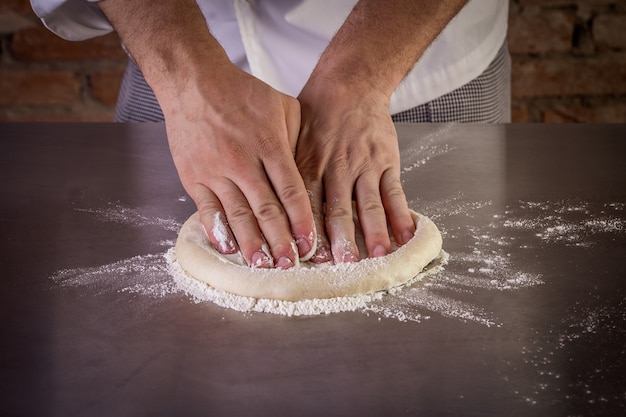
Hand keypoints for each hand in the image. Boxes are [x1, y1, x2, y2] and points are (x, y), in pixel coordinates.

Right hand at [165, 66, 315, 267]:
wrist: (194, 82)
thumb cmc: (240, 93)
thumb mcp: (281, 105)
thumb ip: (298, 137)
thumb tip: (312, 169)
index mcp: (269, 145)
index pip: (291, 190)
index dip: (302, 220)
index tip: (311, 244)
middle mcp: (243, 162)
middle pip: (266, 209)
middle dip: (281, 240)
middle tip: (291, 264)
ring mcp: (216, 171)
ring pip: (237, 214)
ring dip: (252, 243)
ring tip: (263, 265)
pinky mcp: (193, 177)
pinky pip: (207, 210)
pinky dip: (218, 231)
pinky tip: (229, 250)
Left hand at [297, 82, 414, 263]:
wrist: (351, 84)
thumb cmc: (315, 116)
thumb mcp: (290, 138)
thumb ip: (285, 173)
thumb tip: (272, 210)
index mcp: (308, 165)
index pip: (308, 205)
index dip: (310, 232)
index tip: (311, 257)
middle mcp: (336, 167)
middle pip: (338, 209)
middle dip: (342, 240)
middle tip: (344, 265)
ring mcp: (364, 164)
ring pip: (369, 204)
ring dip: (375, 233)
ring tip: (380, 258)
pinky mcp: (386, 160)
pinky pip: (395, 191)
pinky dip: (401, 215)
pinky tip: (407, 235)